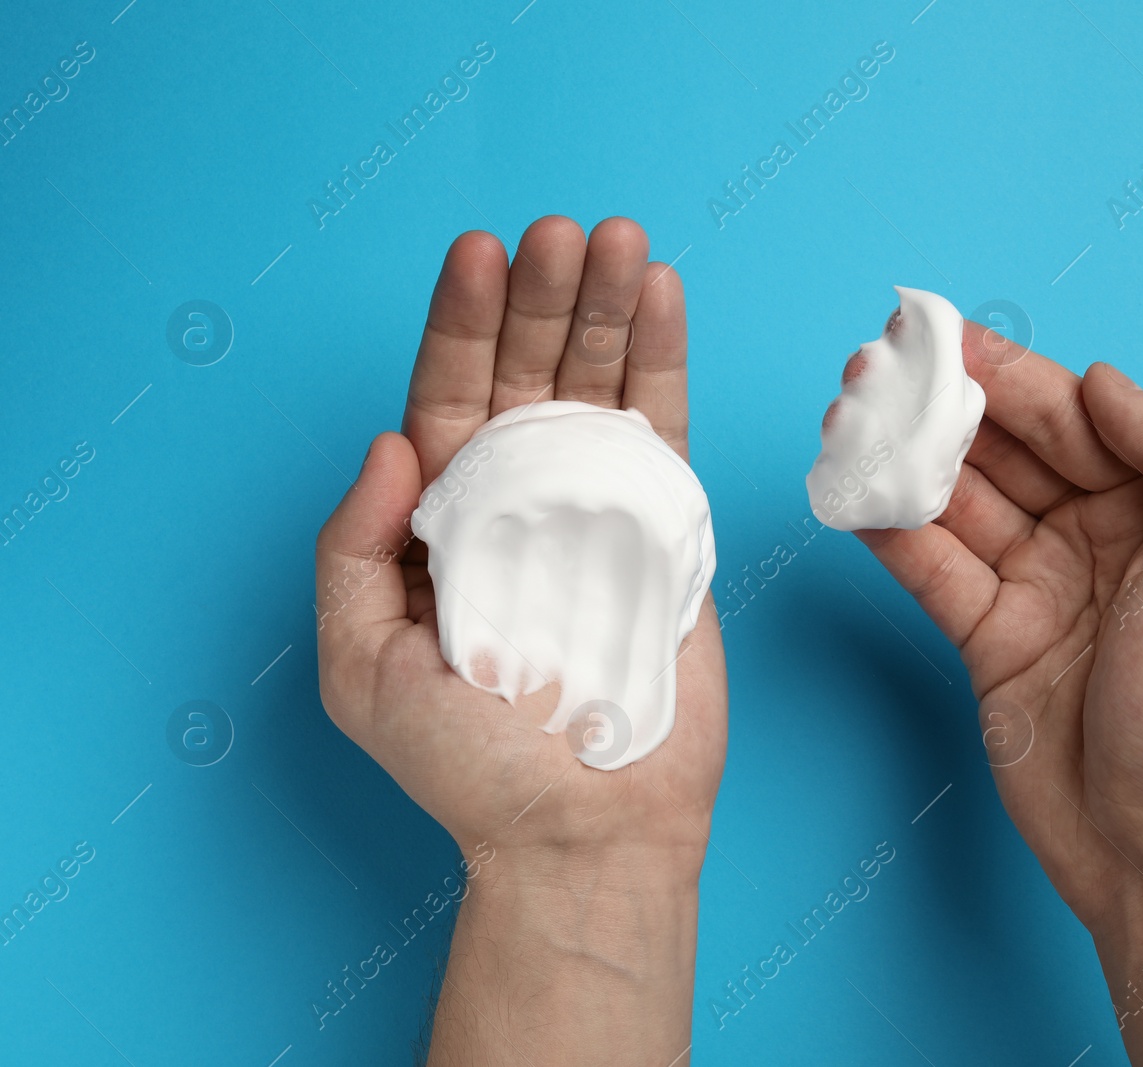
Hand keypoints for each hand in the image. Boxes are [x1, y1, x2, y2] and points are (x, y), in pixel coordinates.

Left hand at [314, 217, 723, 1063]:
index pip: (448, 395)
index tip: (478, 250)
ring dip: (607, 307)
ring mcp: (596, 505)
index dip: (460, 322)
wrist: (585, 829)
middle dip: (543, 296)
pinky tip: (661, 296)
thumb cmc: (469, 766)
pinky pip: (665, 428)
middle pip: (527, 371)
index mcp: (444, 518)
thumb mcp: (361, 666)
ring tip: (617, 238)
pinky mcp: (666, 526)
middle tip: (563, 229)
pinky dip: (664, 359)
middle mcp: (519, 496)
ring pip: (599, 384)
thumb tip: (388, 443)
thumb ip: (357, 551)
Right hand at [857, 324, 1142, 1062]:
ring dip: (904, 463)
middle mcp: (1099, 542)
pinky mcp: (990, 642)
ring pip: (960, 506)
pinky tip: (853, 500)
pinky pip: (933, 573)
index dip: (1011, 375)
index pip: (1076, 420)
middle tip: (874, 372)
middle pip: (1009, 452)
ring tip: (847, 423)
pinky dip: (891, 535)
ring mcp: (1040, 591)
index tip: (945, 337)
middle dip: (944, 409)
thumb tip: (1101, 378)